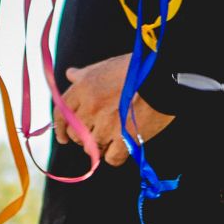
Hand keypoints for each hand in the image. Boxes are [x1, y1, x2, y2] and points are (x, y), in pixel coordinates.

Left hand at [55, 53, 172, 167]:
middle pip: (76, 134)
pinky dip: (115, 155)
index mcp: (84, 88)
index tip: (63, 138)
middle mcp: (91, 107)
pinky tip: (122, 147)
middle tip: (95, 135)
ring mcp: (106, 125)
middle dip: (83, 137)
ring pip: (92, 148)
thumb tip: (70, 74)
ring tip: (113, 138)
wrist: (164, 75)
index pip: (61, 114)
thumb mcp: (106, 65)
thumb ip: (85, 74)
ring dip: (100, 145)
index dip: (60, 128)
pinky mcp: (124, 140)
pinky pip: (111, 158)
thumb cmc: (136, 68)